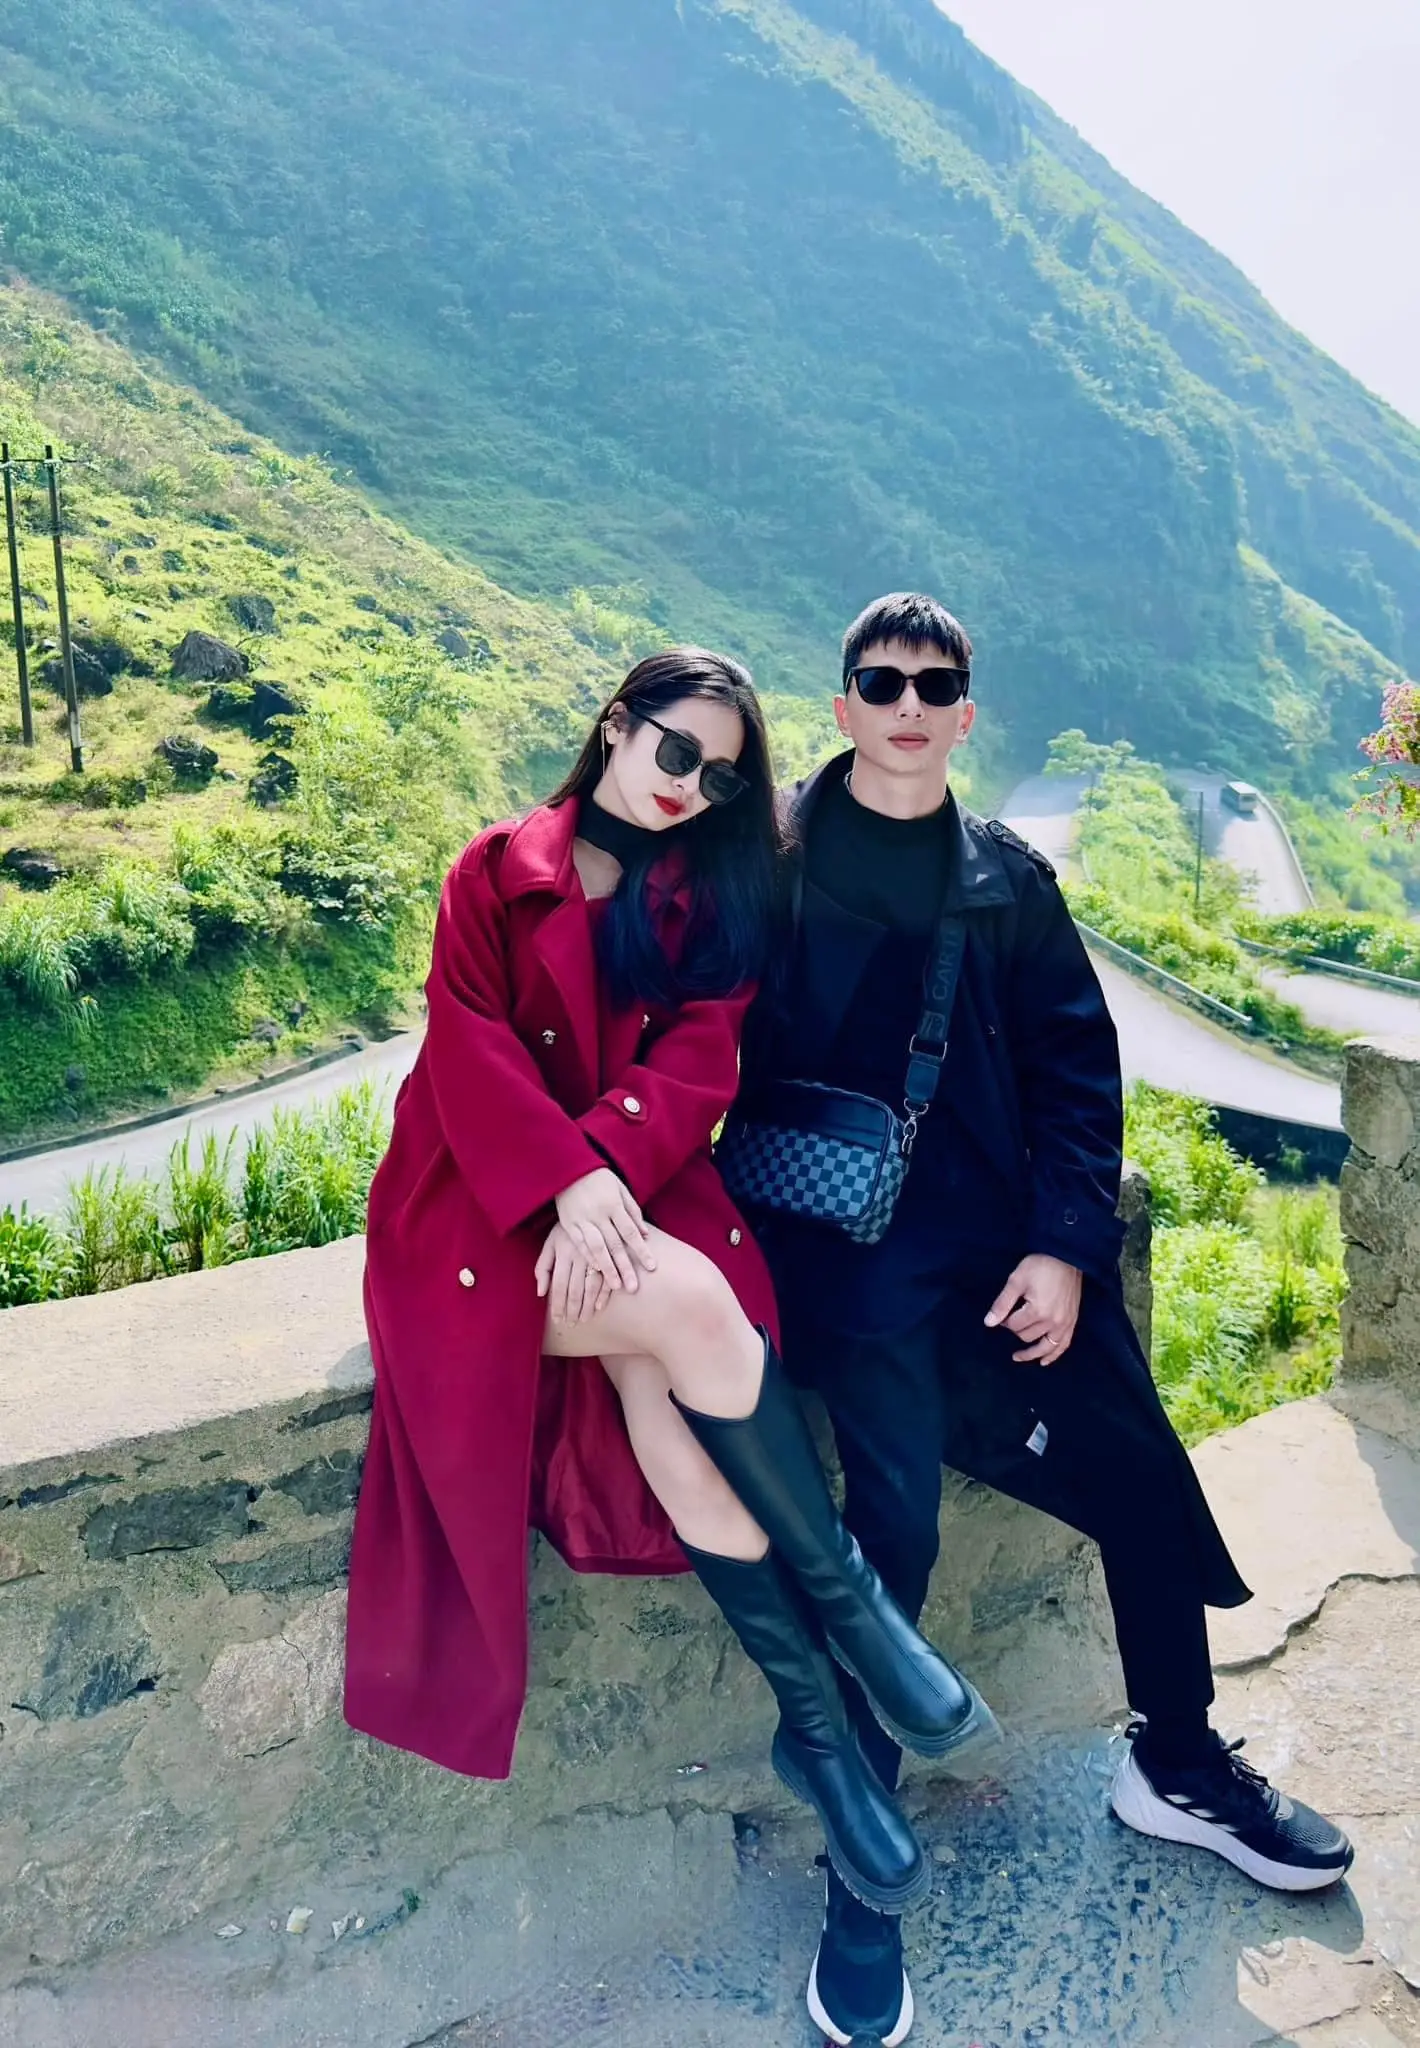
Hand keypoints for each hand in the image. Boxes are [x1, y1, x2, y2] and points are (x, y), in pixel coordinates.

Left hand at [535, 1223, 613, 1323]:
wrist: (590, 1201)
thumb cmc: (567, 1228)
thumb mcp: (550, 1243)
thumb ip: (543, 1267)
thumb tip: (540, 1293)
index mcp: (562, 1252)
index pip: (558, 1285)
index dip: (558, 1305)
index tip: (558, 1319)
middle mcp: (578, 1254)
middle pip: (575, 1289)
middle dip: (572, 1310)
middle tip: (572, 1325)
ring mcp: (596, 1254)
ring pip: (592, 1286)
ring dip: (588, 1306)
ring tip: (585, 1320)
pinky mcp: (611, 1252)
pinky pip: (608, 1277)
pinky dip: (604, 1294)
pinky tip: (600, 1306)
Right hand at [554, 1167, 655, 1293]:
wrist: (570, 1169)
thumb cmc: (600, 1180)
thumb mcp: (621, 1190)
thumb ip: (633, 1212)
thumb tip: (645, 1235)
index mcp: (614, 1205)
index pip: (631, 1232)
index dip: (642, 1251)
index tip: (652, 1267)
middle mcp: (599, 1214)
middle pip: (615, 1245)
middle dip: (625, 1267)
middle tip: (633, 1288)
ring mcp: (583, 1220)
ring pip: (597, 1248)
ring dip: (607, 1268)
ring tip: (616, 1286)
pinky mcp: (569, 1224)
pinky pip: (580, 1244)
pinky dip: (588, 1258)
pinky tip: (596, 1271)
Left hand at [984, 1254, 1082, 1363]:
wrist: (1067, 1257)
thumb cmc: (1040, 1265)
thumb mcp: (1016, 1280)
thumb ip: (1002, 1303)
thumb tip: (989, 1323)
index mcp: (1037, 1311)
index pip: (1014, 1325)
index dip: (1004, 1320)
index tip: (1002, 1313)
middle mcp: (1052, 1321)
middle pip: (1027, 1336)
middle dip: (1015, 1330)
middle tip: (1010, 1319)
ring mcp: (1064, 1324)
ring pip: (1045, 1347)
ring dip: (1031, 1354)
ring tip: (1017, 1357)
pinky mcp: (1072, 1322)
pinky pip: (1063, 1345)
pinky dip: (1053, 1355)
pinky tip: (1044, 1361)